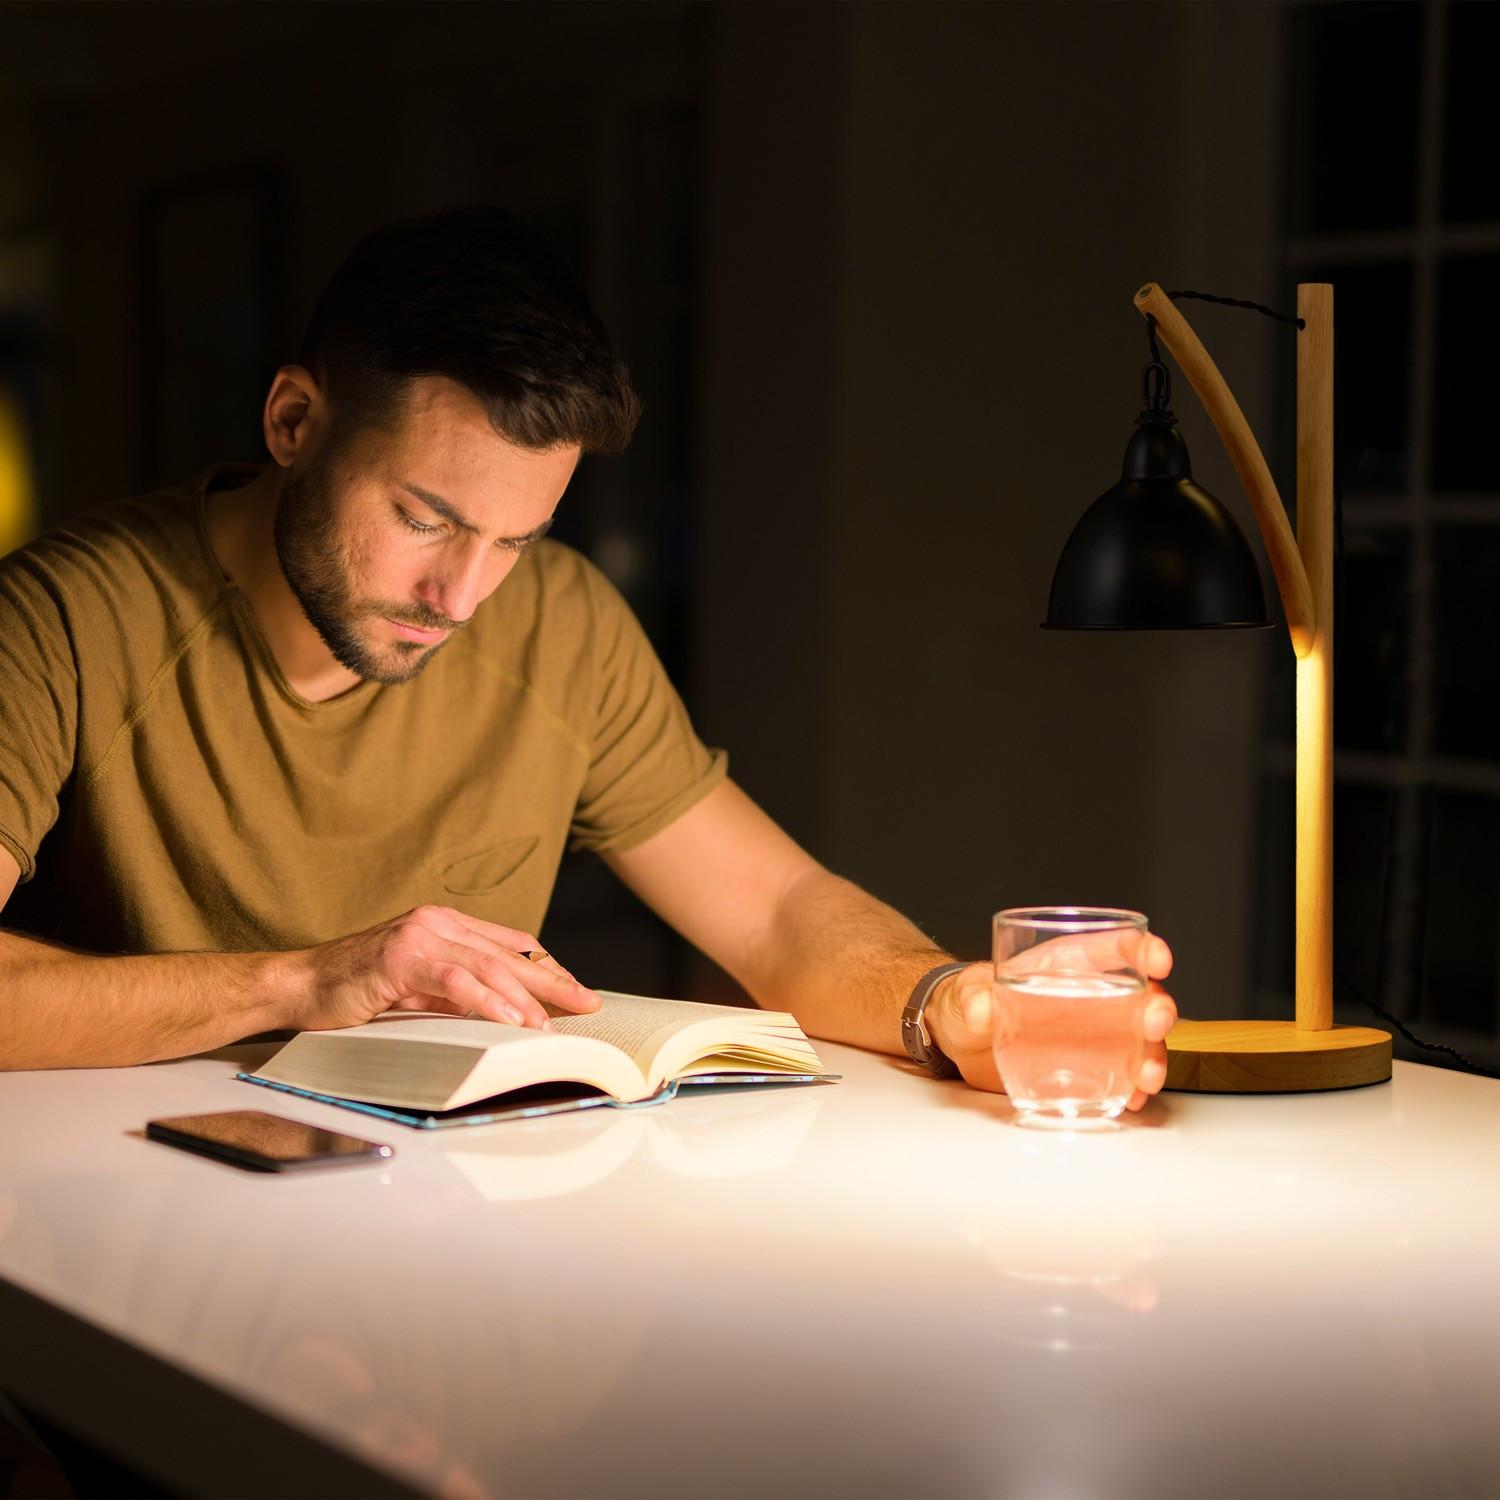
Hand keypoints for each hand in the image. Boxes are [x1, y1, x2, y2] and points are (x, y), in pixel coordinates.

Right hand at [287, 905, 601, 1032]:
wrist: (298, 985)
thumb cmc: (355, 990)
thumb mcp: (418, 988)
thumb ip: (457, 990)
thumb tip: (507, 1012)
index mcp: (445, 924)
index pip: (511, 944)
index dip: (548, 969)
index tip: (578, 992)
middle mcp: (437, 921)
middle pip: (509, 953)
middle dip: (553, 982)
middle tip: (587, 1005)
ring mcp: (419, 936)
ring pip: (487, 966)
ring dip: (524, 1000)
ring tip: (550, 1027)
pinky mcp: (400, 958)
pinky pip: (454, 981)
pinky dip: (486, 1002)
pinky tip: (509, 1022)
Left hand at [924, 935, 1177, 1110]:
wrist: (962, 1040)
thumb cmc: (969, 1001)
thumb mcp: (966, 993)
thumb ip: (973, 997)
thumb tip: (982, 1007)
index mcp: (1066, 963)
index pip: (1114, 946)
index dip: (1142, 948)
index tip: (1158, 960)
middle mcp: (1091, 995)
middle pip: (1140, 995)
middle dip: (1157, 1008)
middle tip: (1154, 1023)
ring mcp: (1095, 1033)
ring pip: (1140, 1040)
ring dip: (1152, 1056)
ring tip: (1146, 1076)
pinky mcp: (1088, 1065)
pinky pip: (1122, 1075)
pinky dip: (1132, 1088)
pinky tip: (1131, 1098)